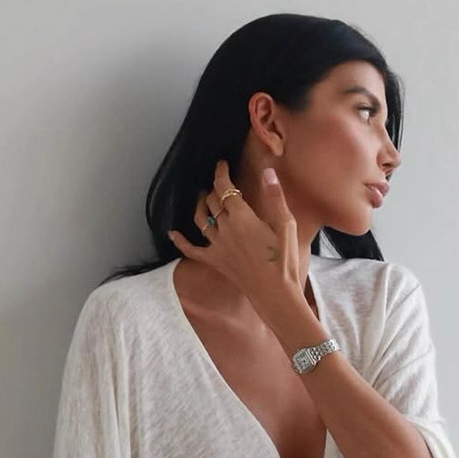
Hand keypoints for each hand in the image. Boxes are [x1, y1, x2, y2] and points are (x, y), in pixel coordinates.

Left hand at [167, 160, 303, 321]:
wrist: (275, 293)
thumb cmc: (283, 260)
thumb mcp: (286, 225)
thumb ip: (275, 197)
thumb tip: (268, 172)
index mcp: (241, 216)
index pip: (225, 187)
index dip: (221, 172)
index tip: (222, 165)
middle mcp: (225, 228)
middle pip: (211, 201)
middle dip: (214, 189)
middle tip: (220, 186)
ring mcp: (217, 245)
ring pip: (200, 219)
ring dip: (199, 206)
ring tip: (201, 198)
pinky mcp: (215, 261)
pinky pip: (192, 250)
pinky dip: (181, 241)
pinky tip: (172, 234)